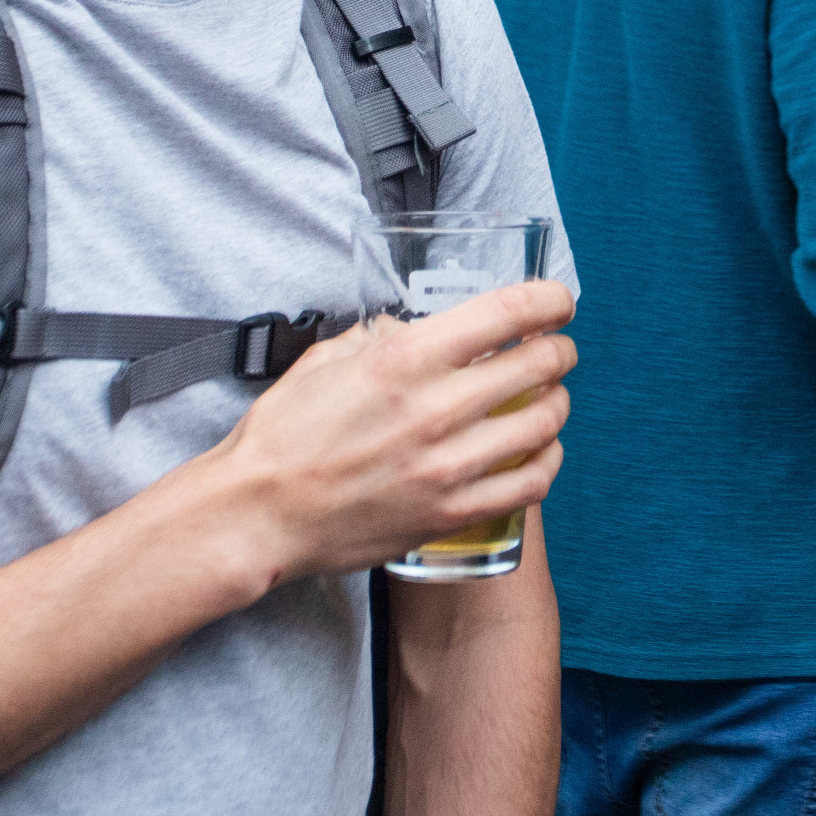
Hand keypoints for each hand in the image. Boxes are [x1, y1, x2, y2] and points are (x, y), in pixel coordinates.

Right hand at [157, 279, 576, 595]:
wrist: (257, 515)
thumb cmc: (283, 437)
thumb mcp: (326, 360)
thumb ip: (380, 338)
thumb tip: (414, 329)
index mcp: (404, 360)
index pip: (507, 312)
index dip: (549, 300)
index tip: (558, 301)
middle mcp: (434, 409)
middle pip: (538, 364)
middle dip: (559, 349)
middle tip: (556, 348)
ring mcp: (447, 466)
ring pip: (543, 424)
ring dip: (558, 403)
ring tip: (551, 397)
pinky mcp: (449, 514)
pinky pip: (529, 485)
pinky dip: (547, 461)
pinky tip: (541, 451)